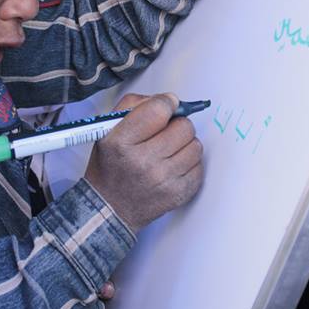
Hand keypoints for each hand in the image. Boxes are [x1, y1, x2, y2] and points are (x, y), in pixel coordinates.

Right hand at [84, 93, 202, 233]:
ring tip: (169, 151)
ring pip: (195, 146)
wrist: (110, 207)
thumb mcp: (108, 129)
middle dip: (177, 125)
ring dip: (185, 144)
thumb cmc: (111, 165)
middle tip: (166, 132)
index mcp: (121, 142)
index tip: (166, 106)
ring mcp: (162, 180)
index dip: (167, 103)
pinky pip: (199, 167)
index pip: (158, 110)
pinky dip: (189, 164)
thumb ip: (136, 105)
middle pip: (184, 127)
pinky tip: (173, 167)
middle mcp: (142, 162)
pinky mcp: (178, 194)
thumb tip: (170, 100)